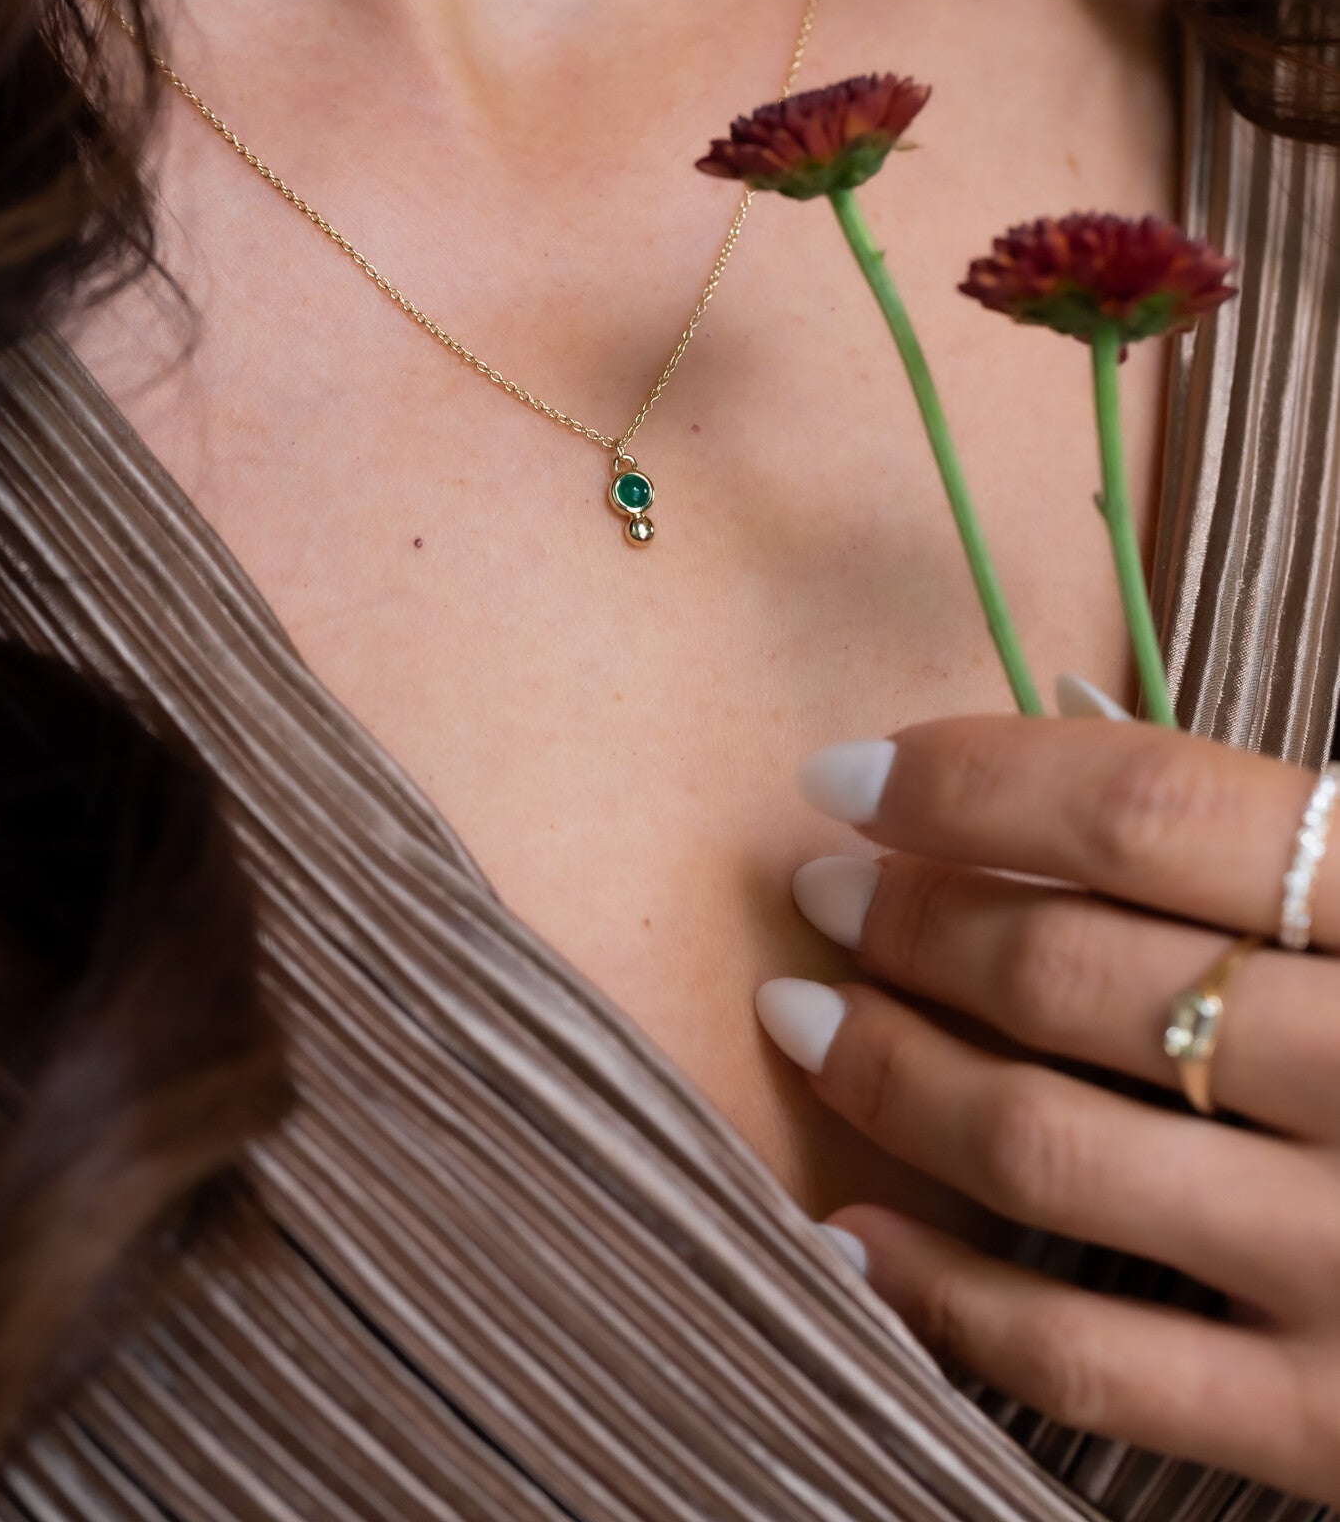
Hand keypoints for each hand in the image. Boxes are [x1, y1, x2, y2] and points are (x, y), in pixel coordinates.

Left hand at [757, 704, 1339, 1503]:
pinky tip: (849, 1234)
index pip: (1154, 807)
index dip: (972, 781)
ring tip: (801, 1019)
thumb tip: (1055, 715)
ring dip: (889, 1074)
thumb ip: (1274, 833)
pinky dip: (941, 1293)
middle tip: (822, 892)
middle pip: (1077, 972)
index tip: (847, 777)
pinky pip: (1087, 1360)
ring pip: (1048, 1149)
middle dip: (908, 921)